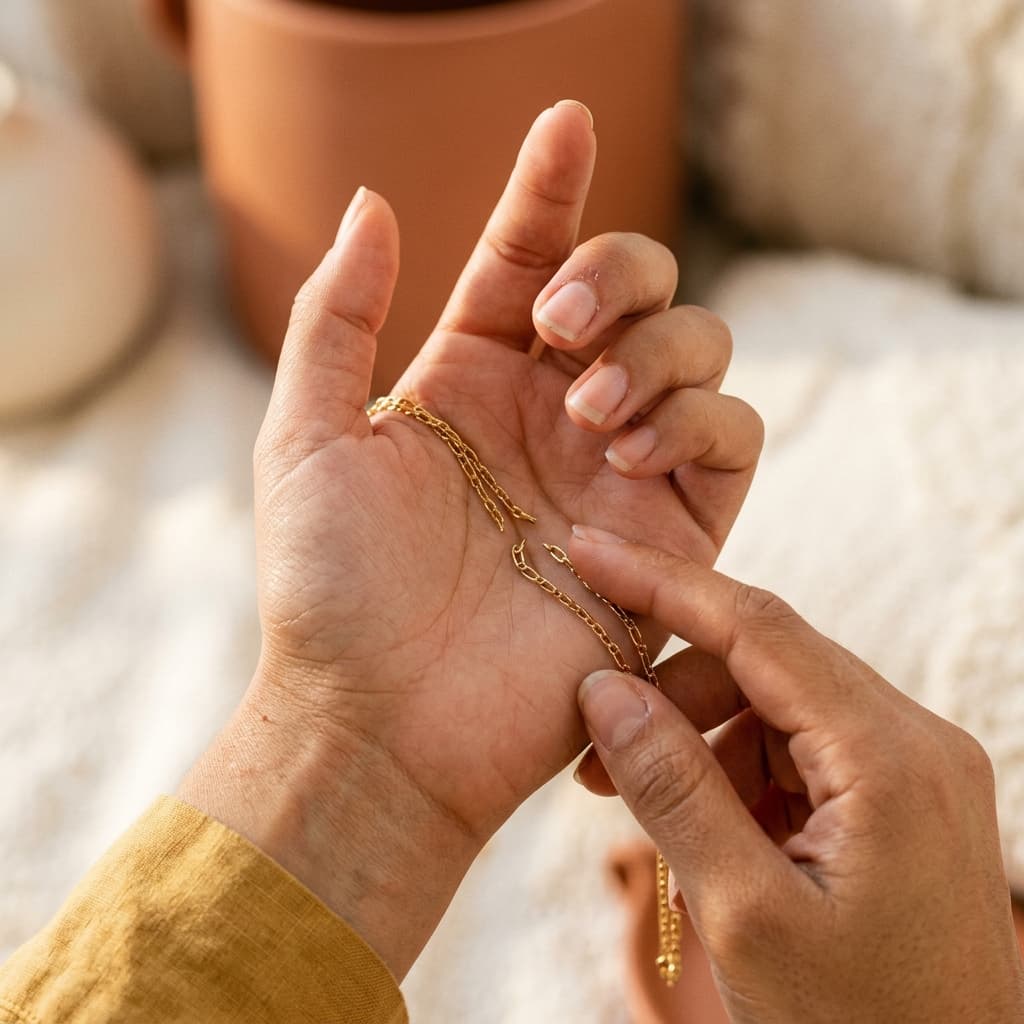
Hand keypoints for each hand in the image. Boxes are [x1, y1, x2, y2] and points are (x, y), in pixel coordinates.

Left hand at [180, 101, 761, 975]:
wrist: (382, 724)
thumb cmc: (331, 591)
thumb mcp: (304, 437)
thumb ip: (337, 315)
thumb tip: (375, 200)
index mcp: (472, 382)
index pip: (528, 257)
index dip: (551, 187)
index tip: (564, 122)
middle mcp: (553, 417)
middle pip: (638, 291)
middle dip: (618, 276)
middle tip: (559, 326)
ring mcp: (618, 474)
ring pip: (702, 353)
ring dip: (660, 354)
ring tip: (592, 414)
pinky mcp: (671, 540)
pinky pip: (733, 443)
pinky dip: (699, 426)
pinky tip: (633, 458)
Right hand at [569, 526, 1023, 1023]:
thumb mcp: (745, 912)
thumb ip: (672, 787)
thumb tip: (605, 689)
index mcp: (891, 757)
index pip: (759, 627)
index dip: (663, 583)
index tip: (590, 549)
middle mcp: (914, 740)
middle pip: (766, 659)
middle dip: (670, 687)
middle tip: (591, 743)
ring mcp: (909, 767)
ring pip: (774, 702)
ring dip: (697, 735)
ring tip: (636, 800)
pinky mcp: (894, 796)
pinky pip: (794, 747)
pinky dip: (733, 769)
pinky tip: (698, 824)